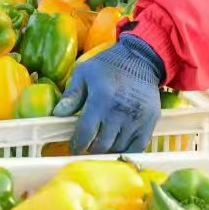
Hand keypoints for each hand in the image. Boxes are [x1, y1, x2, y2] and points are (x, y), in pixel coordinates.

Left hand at [53, 34, 164, 154]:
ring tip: (102, 142)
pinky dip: (125, 150)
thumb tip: (57, 114)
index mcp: (101, 98)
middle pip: (102, 145)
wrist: (141, 59)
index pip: (86, 133)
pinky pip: (137, 147)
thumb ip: (71, 95)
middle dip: (91, 148)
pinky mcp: (150, 121)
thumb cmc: (108, 65)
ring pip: (118, 148)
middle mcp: (120, 111)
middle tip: (87, 144)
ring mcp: (137, 118)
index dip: (77, 144)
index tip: (74, 147)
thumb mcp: (84, 73)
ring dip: (108, 149)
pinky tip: (118, 144)